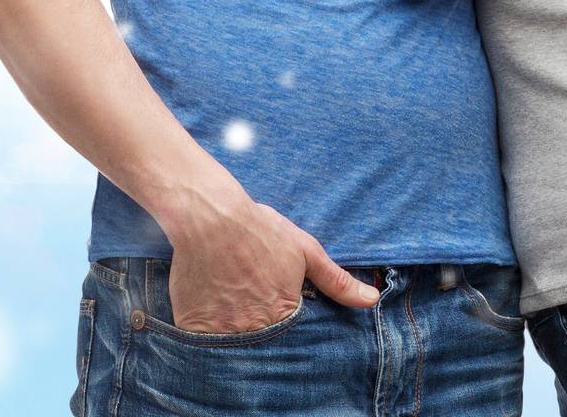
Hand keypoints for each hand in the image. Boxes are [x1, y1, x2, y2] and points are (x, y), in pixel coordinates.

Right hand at [168, 200, 379, 333]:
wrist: (210, 217)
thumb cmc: (259, 230)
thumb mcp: (304, 250)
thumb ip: (337, 280)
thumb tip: (371, 299)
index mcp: (283, 315)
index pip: (293, 342)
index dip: (287, 330)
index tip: (279, 313)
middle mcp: (254, 331)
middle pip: (263, 347)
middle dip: (262, 335)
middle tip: (255, 309)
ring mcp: (223, 333)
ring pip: (235, 349)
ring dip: (237, 336)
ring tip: (235, 311)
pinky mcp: (195, 329)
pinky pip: (204, 346)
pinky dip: (209, 337)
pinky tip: (212, 312)